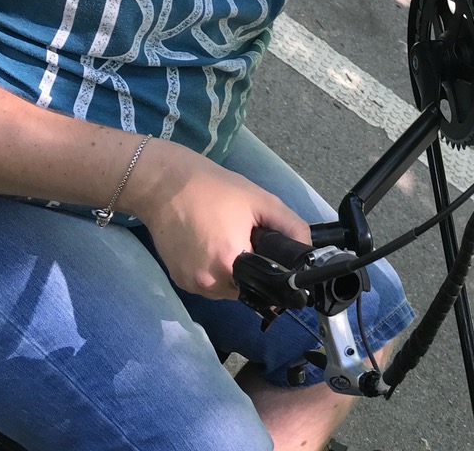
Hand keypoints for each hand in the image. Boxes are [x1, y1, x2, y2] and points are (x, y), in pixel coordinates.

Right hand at [126, 139, 310, 298]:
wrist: (164, 183)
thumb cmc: (214, 188)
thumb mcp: (260, 201)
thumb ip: (291, 226)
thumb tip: (309, 250)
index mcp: (230, 265)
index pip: (265, 288)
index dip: (274, 276)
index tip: (275, 262)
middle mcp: (208, 283)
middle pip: (245, 290)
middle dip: (252, 270)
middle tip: (246, 239)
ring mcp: (191, 284)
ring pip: (225, 289)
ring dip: (233, 272)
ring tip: (227, 237)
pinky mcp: (178, 280)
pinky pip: (206, 283)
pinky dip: (213, 269)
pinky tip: (210, 243)